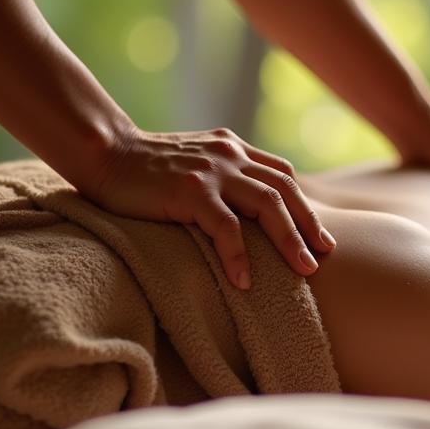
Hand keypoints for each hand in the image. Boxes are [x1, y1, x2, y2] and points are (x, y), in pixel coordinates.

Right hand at [90, 127, 336, 289]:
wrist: (104, 153)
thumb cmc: (144, 168)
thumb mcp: (194, 161)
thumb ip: (221, 175)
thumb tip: (244, 212)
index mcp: (232, 148)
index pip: (281, 174)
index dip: (303, 204)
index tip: (318, 234)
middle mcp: (229, 154)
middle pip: (284, 189)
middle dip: (309, 224)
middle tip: (325, 255)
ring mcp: (211, 171)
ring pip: (267, 205)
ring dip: (290, 240)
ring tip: (304, 271)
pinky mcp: (190, 190)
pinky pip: (225, 227)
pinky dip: (239, 255)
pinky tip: (245, 281)